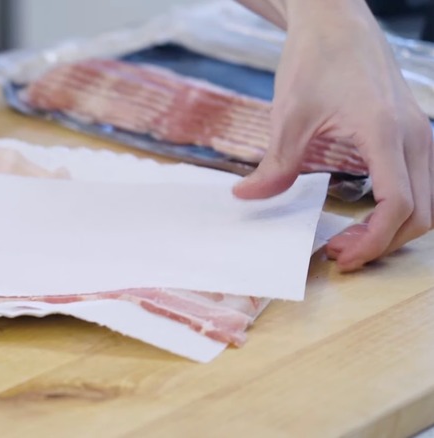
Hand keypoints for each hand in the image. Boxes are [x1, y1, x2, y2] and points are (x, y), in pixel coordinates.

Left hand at [232, 0, 432, 271]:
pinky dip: (400, 208)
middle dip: (383, 243)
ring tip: (349, 238)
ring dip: (394, 229)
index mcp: (385, 132)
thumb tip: (247, 198)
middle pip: (423, 213)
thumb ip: (274, 164)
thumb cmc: (315, 59)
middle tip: (338, 254)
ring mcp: (420, 133)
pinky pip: (423, 183)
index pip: (399, 205)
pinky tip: (363, 213)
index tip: (339, 256)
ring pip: (429, 202)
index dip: (372, 241)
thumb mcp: (288, 115)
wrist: (336, 21)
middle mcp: (415, 136)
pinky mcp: (414, 132)